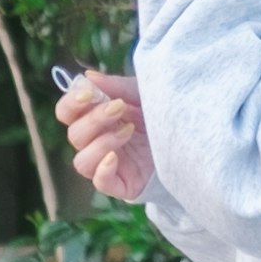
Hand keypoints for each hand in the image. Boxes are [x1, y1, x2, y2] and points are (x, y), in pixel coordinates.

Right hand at [57, 69, 153, 202]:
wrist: (194, 138)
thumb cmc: (162, 113)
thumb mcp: (143, 93)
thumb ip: (117, 86)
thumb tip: (87, 77)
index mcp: (96, 118)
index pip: (67, 112)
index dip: (71, 103)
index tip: (89, 93)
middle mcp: (96, 142)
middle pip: (74, 135)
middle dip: (93, 119)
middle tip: (119, 108)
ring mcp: (108, 164)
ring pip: (81, 161)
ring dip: (100, 143)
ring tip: (128, 131)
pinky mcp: (122, 184)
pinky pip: (100, 183)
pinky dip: (102, 170)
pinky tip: (114, 157)